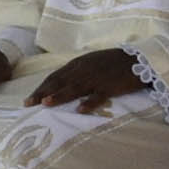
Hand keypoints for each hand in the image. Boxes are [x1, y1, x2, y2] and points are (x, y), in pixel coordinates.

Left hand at [28, 49, 147, 110]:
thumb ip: (77, 71)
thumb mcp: (92, 62)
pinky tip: (80, 110)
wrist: (140, 59)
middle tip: (29, 104)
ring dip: (59, 95)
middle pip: (59, 82)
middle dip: (43, 93)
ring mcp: (97, 78)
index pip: (55, 77)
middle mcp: (84, 70)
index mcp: (79, 64)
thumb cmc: (115, 62)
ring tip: (46, 103)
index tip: (28, 99)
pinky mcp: (110, 86)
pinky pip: (98, 95)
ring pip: (74, 88)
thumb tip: (61, 83)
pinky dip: (89, 102)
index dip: (41, 88)